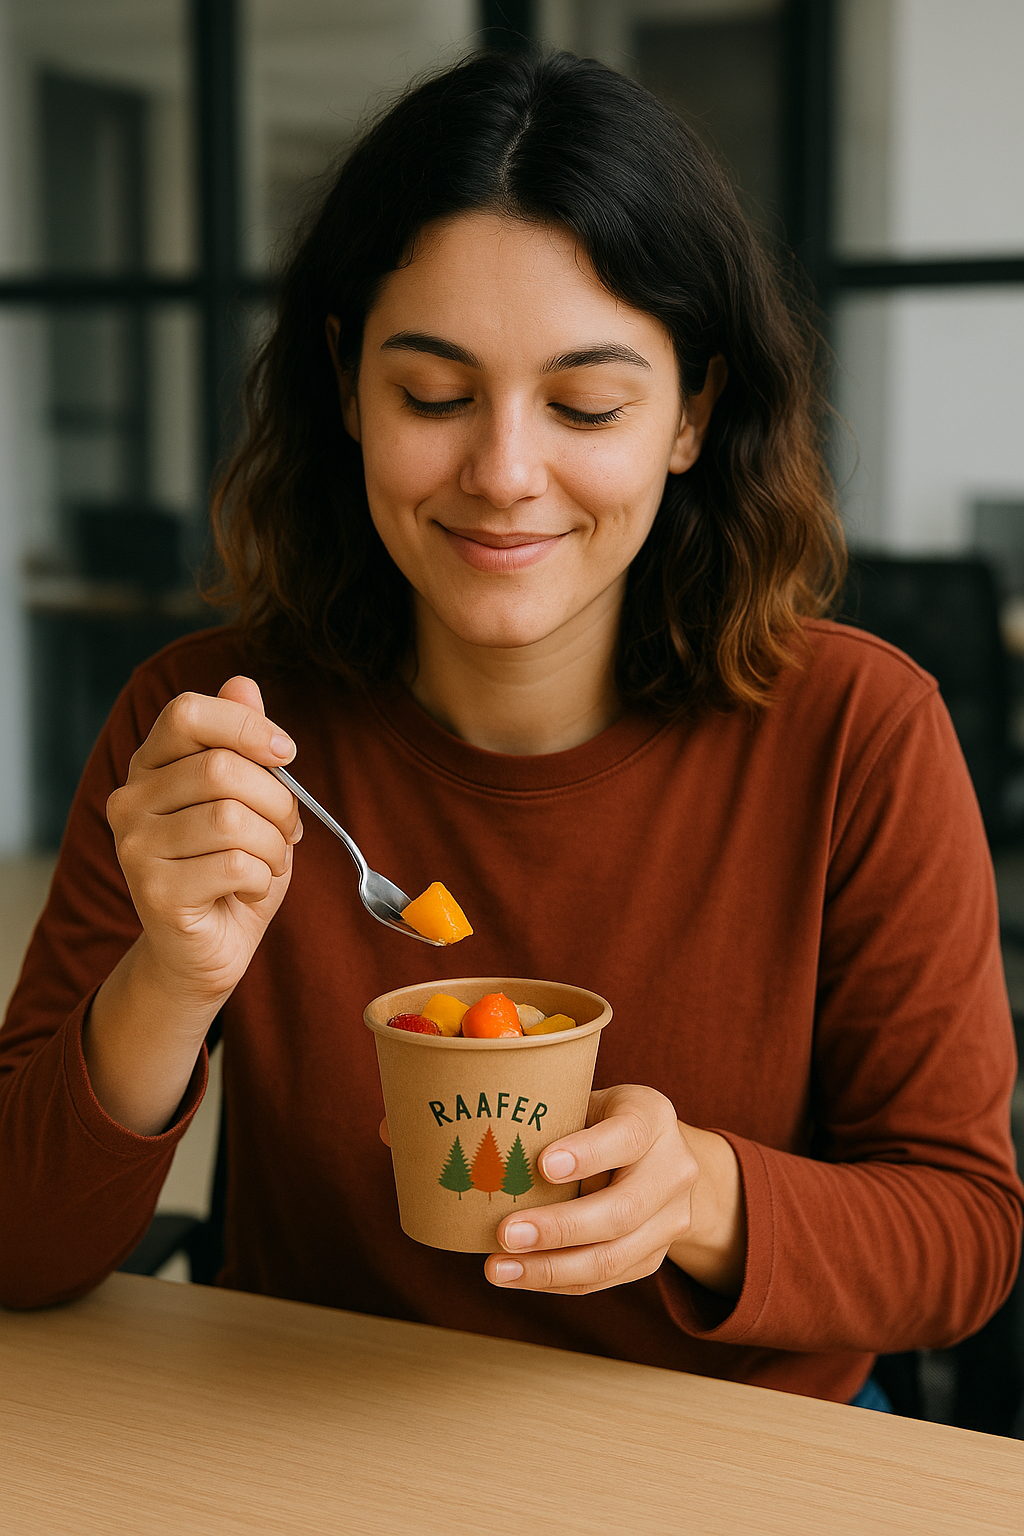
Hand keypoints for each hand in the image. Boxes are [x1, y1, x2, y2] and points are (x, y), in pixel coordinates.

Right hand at [86, 676, 301, 1134]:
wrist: (208, 950)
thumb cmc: (232, 868)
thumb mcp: (250, 800)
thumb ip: (244, 744)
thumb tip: (242, 682)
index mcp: (151, 766)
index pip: (187, 713)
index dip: (246, 725)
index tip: (286, 754)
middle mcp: (130, 801)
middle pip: (222, 769)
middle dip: (277, 801)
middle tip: (288, 832)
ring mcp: (135, 847)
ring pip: (231, 818)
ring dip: (274, 844)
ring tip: (269, 863)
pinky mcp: (153, 892)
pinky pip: (233, 864)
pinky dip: (262, 876)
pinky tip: (251, 887)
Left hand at [479, 1084, 746, 1297]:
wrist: (662, 1155)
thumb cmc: (602, 1121)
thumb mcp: (589, 1102)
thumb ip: (554, 1120)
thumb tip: (480, 1146)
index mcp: (653, 1117)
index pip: (626, 1136)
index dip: (587, 1154)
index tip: (542, 1165)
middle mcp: (674, 1169)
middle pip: (623, 1210)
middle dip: (560, 1228)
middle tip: (505, 1233)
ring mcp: (672, 1219)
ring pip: (613, 1256)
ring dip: (551, 1268)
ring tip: (499, 1267)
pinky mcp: (655, 1256)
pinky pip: (605, 1278)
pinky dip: (558, 1280)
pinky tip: (520, 1275)